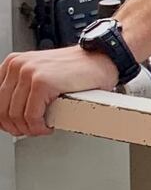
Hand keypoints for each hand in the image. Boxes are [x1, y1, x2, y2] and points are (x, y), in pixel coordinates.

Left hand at [0, 46, 120, 136]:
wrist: (101, 59)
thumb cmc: (77, 69)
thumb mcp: (41, 72)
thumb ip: (22, 88)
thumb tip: (10, 114)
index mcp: (13, 63)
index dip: (3, 118)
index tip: (14, 125)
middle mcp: (18, 65)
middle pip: (2, 109)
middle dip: (15, 127)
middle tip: (30, 131)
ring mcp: (29, 72)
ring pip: (16, 115)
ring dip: (29, 129)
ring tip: (42, 128)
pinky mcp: (42, 82)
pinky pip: (32, 116)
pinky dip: (39, 127)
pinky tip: (48, 126)